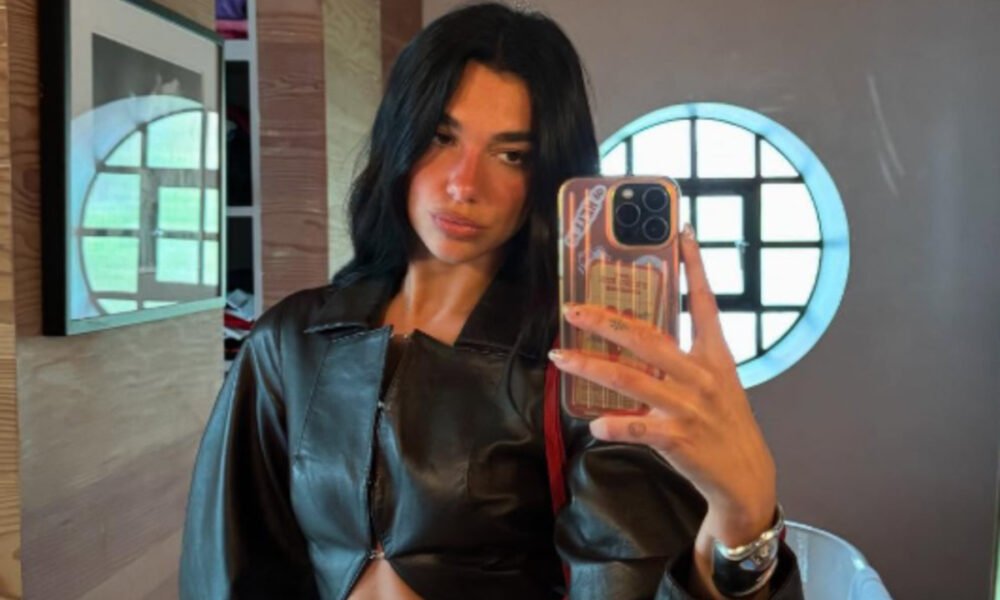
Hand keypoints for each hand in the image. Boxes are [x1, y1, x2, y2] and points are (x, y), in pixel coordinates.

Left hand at [549, 225, 776, 546]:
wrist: (746, 476)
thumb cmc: (724, 424)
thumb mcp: (717, 382)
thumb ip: (683, 358)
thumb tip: (640, 338)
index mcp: (714, 356)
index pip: (705, 302)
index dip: (694, 267)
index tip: (682, 234)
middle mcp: (700, 376)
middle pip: (647, 338)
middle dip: (606, 321)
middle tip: (572, 309)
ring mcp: (688, 407)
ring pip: (630, 379)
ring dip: (590, 366)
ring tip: (561, 356)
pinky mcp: (678, 439)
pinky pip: (639, 427)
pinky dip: (615, 424)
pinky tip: (594, 423)